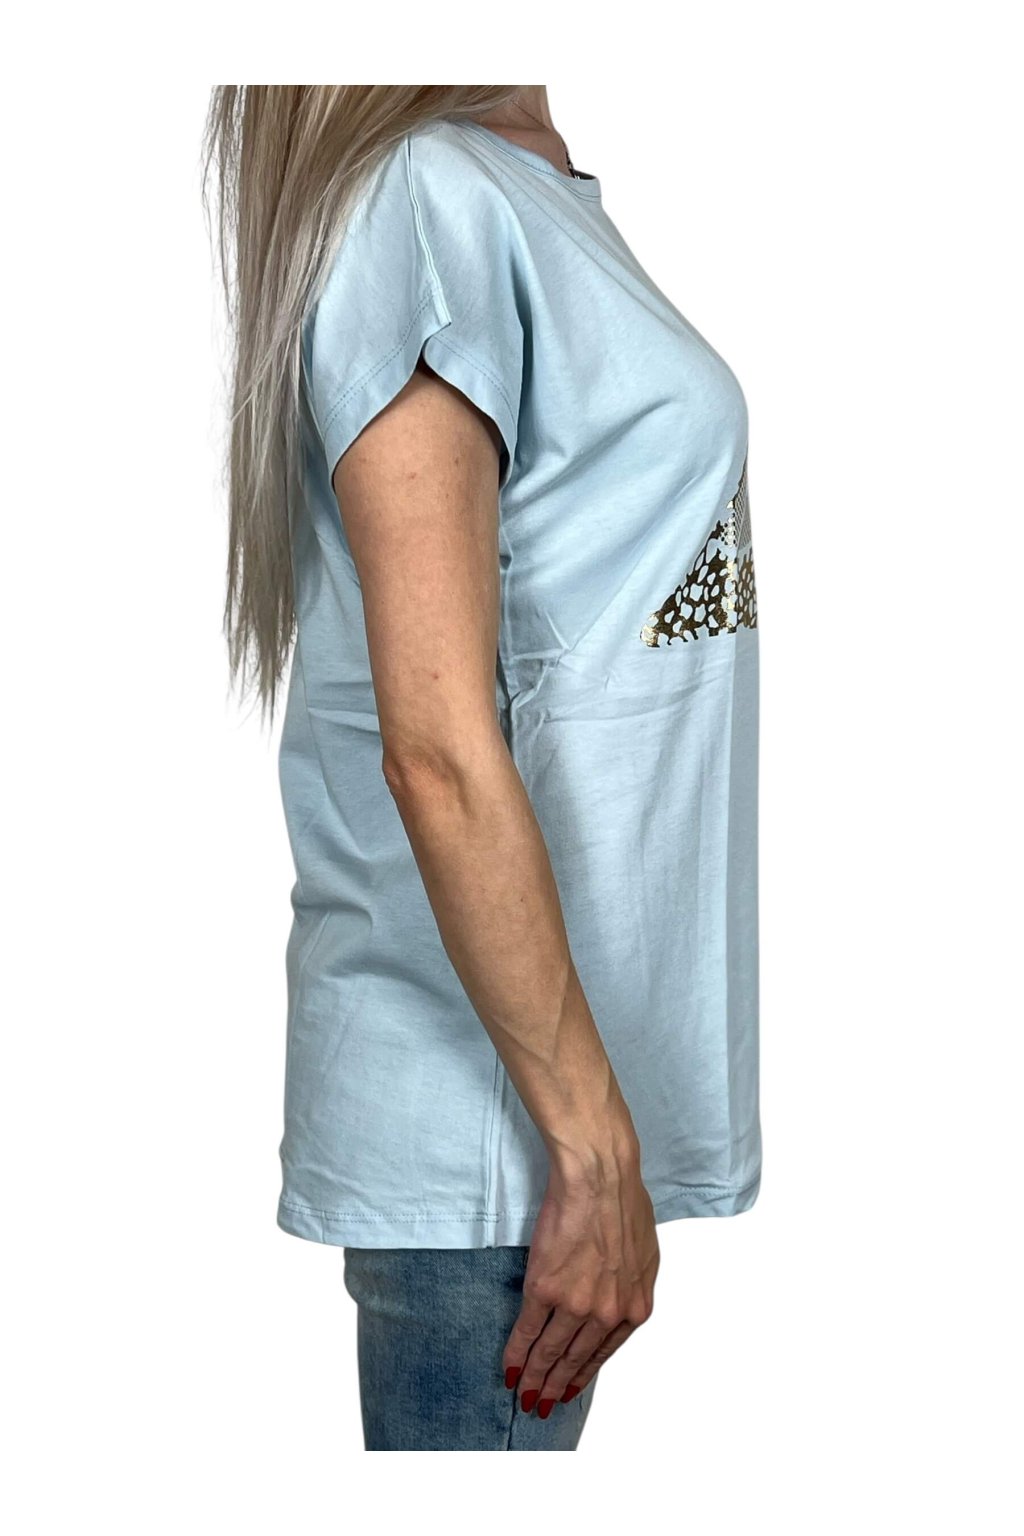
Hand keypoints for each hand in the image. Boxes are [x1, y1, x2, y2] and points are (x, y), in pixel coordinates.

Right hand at [502, 1138, 659, 1415]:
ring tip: (524, 1396)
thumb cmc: (624, 1201)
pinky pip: (527, 1331)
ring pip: (550, 1352)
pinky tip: (509, 1369)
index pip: (604, 1353)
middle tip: (541, 1406)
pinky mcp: (545, 1289)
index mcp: (634, 1306)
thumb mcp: (644, 1254)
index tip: (570, 1391)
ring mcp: (575, 1304)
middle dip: (556, 1387)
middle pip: (576, 1360)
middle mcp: (607, 1313)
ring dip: (534, 1379)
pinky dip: (516, 1353)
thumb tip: (617, 1302)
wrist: (599, 1176)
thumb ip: (631, 1286)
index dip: (583, 1375)